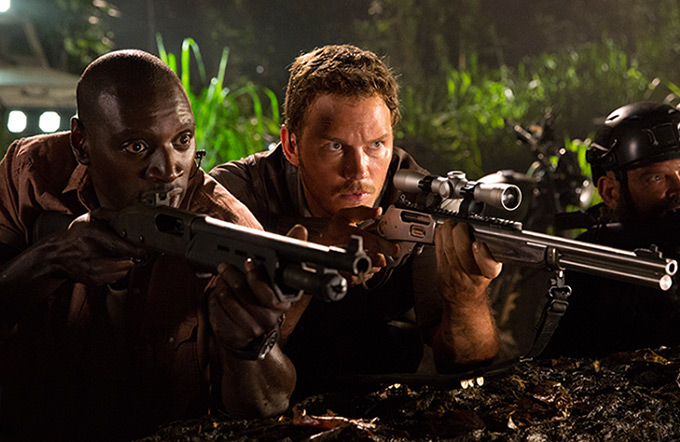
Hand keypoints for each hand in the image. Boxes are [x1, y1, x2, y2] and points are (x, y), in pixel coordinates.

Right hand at [47, 208, 147, 284]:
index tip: (148, 249)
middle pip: (127, 262)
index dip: (139, 249)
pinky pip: (117, 277)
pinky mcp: (95, 281)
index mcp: (93, 236)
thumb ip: (110, 214)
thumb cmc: (74, 235)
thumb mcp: (90, 218)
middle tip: (130, 248)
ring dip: (126, 263)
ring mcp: (93, 271)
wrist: (55, 255)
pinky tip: (110, 262)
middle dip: (133, 255)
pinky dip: (118, 271)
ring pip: (124, 271)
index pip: (123, 247)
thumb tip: (128, 213)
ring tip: (117, 254)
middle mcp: (92, 256)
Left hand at [208, 224, 307, 352]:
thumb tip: (300, 230)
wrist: (251, 332)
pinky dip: (214, 301)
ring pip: (228, 301)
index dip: (257, 277)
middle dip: (232, 276)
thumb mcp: (278, 275)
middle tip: (225, 266)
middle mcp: (269, 318)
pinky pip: (216, 312)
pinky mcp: (234, 335)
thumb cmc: (263, 297)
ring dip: (221, 287)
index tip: (249, 262)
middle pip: (245, 294)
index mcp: (283, 303)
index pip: (269, 292)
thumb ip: (288, 251)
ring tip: (222, 280)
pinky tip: (219, 296)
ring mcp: (251, 328)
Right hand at [313, 206, 399, 283]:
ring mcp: (343, 265)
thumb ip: (363, 212)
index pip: (370, 242)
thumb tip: (378, 211)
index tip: (395, 249)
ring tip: (370, 255)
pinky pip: (361, 278)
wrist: (318, 243)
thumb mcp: (346, 214)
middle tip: (384, 253)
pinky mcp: (343, 275)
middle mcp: (344, 250)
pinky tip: (364, 263)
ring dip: (374, 264)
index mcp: (345, 233)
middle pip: (372, 260)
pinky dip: (367, 272)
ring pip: (369, 270)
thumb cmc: (333, 229)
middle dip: (381, 257)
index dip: (385, 246)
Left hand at [435, 219, 501, 303]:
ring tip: (451, 224)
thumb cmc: (477, 279)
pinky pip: (438, 250)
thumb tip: (484, 230)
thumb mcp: (490, 268)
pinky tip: (443, 231)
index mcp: (488, 273)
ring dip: (448, 231)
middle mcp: (471, 275)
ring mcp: (455, 274)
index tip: (478, 243)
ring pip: (448, 248)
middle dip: (460, 233)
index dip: (482, 253)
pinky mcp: (441, 272)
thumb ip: (489, 252)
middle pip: (462, 251)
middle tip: (461, 225)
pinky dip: (440, 236)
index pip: (488, 265)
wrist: (463, 298)